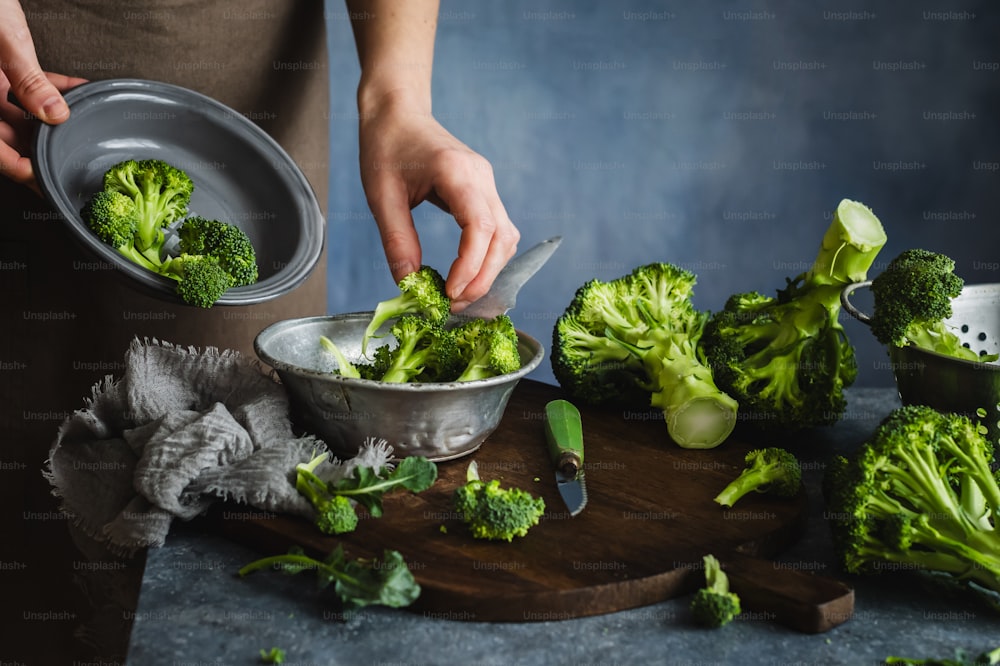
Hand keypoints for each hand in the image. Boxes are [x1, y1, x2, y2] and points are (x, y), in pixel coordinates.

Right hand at [0, 0, 86, 190]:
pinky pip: (20, 86)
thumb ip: (27, 79)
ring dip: (46, 122)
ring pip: (14, 114)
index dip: (15, 167)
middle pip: (3, 136)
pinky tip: (76, 92)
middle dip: (37, 150)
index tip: (42, 178)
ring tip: (77, 131)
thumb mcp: (2, 39)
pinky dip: (47, 89)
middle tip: (68, 166)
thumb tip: (55, 114)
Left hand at [358, 89, 519, 310]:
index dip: (471, 266)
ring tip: (459, 296)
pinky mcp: (484, 191)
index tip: (450, 293)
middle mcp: (482, 178)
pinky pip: (498, 230)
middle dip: (482, 278)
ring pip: (506, 237)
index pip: (480, 227)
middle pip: (501, 238)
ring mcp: (487, 184)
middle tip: (454, 306)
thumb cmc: (386, 146)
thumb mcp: (381, 196)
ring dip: (489, 271)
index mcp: (456, 172)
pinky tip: (466, 275)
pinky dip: (487, 257)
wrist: (397, 111)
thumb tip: (409, 284)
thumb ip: (397, 240)